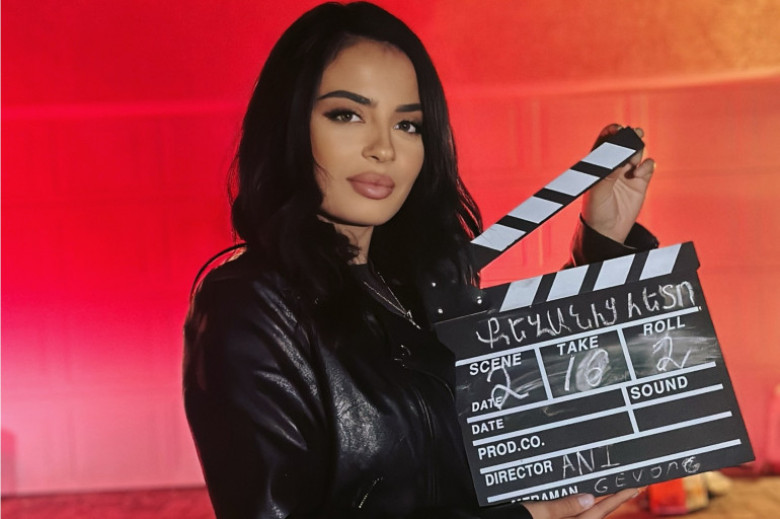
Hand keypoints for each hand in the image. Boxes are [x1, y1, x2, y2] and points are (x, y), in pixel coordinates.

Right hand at [524, 488, 640, 518]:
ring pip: (582, 517)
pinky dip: (576, 510)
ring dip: (595, 506)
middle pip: (595, 515)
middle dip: (611, 502)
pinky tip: (579, 502)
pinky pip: (569, 518)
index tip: (633, 486)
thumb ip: (561, 507)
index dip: (617, 498)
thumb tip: (588, 498)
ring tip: (608, 493)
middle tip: (628, 488)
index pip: (598, 510)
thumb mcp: (534, 513)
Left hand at [581, 124, 654, 243]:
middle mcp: (613, 165)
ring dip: (637, 150)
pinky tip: (638, 175)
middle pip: (624, 143)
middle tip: (634, 134)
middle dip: (629, 136)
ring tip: (633, 161)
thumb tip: (617, 156)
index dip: (612, 131)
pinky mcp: (641, 182)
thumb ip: (607, 174)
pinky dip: (646, 166)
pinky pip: (648, 166)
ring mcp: (628, 172)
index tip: (618, 128)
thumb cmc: (595, 212)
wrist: (608, 232)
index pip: (605, 141)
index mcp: (598, 164)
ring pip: (637, 152)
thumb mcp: (597, 192)